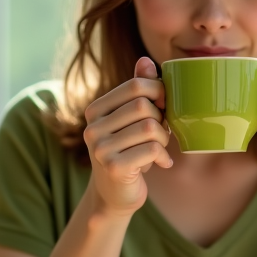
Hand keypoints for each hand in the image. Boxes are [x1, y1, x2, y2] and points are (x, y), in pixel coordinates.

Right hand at [83, 57, 172, 215]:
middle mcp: (93, 128)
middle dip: (161, 119)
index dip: (159, 93)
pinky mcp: (114, 167)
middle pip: (143, 106)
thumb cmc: (128, 151)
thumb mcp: (131, 120)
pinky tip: (161, 163)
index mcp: (95, 110)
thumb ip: (137, 91)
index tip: (163, 108)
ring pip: (150, 127)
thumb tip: (145, 61)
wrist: (115, 195)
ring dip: (163, 139)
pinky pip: (152, 149)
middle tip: (162, 133)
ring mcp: (100, 148)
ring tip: (159, 148)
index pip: (135, 86)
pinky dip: (163, 156)